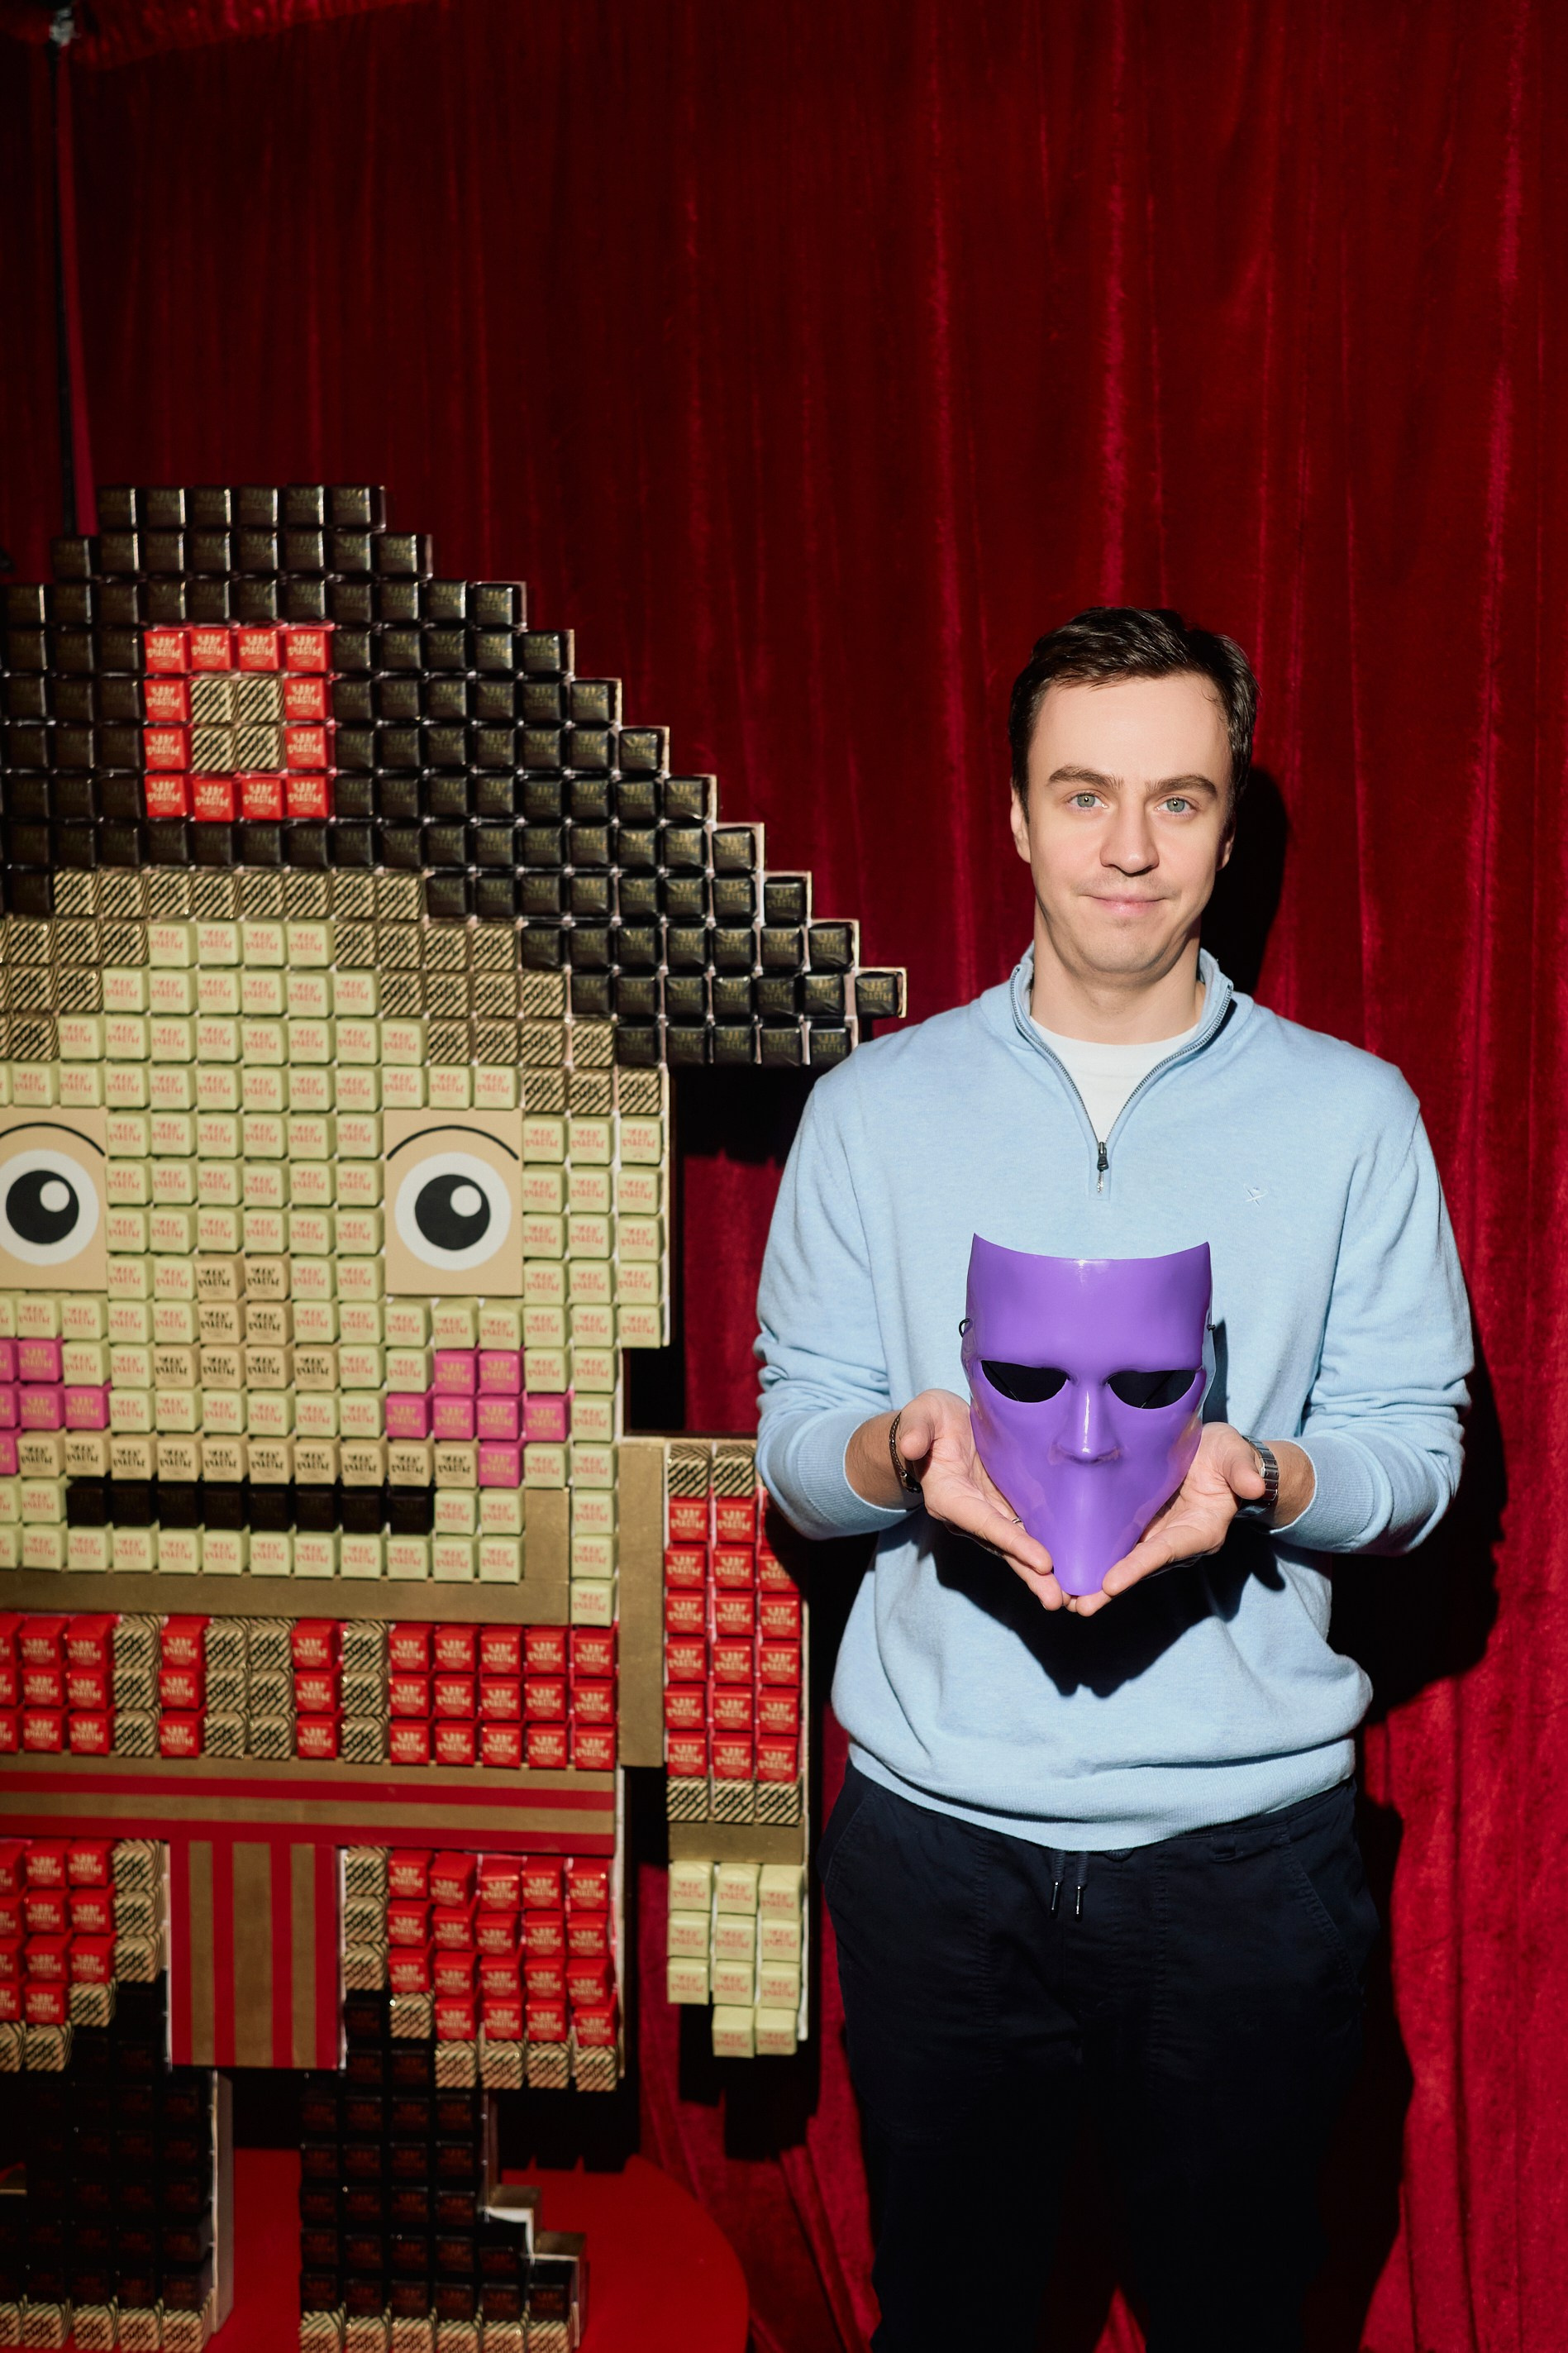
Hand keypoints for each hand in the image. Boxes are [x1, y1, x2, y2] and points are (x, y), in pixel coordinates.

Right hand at [847, 1390, 1073, 1611]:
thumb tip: (910, 1447)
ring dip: (1041, 1572)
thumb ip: (915, 1431)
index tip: (1042, 1561)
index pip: (984, 1522)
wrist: (936, 1427)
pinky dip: (1045, 1549)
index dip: (1011, 1542)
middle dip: (1030, 1573)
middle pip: (1003, 1546)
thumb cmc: (928, 1421)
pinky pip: (1025, 1530)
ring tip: (1070, 1596)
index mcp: (949, 1496)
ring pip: (1017, 1545)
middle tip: (1058, 1599)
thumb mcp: (920, 1417)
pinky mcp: (1003, 1506)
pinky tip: (1071, 1565)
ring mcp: (989, 1512)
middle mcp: (969, 1514)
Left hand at [1073, 1423, 1310, 1619]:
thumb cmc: (1228, 1455)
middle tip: (1077, 1605)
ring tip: (1062, 1596)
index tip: (1110, 1584)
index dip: (1138, 1567)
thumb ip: (1243, 1471)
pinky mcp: (1138, 1522)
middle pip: (1138, 1566)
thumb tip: (1253, 1484)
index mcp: (1199, 1529)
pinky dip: (1090, 1552)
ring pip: (1121, 1559)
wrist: (1216, 1452)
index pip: (1165, 1551)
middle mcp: (1174, 1538)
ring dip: (1093, 1578)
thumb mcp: (1237, 1456)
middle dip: (1108, 1587)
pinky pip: (1113, 1540)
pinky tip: (1063, 1563)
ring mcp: (1154, 1533)